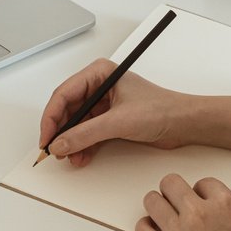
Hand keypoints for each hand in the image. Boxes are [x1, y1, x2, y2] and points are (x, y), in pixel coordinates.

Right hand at [39, 59, 189, 166]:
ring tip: (70, 157)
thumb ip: (86, 134)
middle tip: (54, 150)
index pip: (64, 93)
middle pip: (67, 108)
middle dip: (60, 131)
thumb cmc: (161, 109)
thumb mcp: (118, 122)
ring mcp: (104, 103)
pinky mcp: (110, 119)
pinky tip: (81, 157)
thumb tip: (60, 144)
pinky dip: (83, 145)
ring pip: (76, 123)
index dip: (51, 117)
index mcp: (99, 73)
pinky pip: (88, 132)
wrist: (184, 124)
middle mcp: (99, 86)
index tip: (46, 138)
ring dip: (72, 141)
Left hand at [136, 175, 230, 230]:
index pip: (203, 182)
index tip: (200, 202)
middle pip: (171, 183)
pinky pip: (142, 230)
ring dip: (156, 206)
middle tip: (175, 203)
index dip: (201, 193)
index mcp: (226, 205)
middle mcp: (200, 214)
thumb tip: (226, 211)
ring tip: (161, 216)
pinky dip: (145, 228)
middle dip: (173, 191)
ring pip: (152, 201)